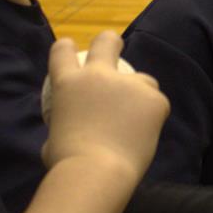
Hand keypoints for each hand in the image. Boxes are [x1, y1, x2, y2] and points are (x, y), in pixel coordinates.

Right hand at [41, 33, 167, 178]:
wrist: (96, 172)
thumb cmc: (68, 164)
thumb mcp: (53, 139)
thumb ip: (63, 126)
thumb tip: (67, 132)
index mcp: (68, 83)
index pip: (62, 52)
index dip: (65, 47)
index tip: (70, 47)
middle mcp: (98, 76)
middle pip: (106, 42)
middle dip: (111, 41)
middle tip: (116, 47)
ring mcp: (129, 85)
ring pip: (144, 79)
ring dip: (142, 92)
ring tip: (139, 117)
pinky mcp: (155, 100)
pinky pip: (158, 104)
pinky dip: (154, 116)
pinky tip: (148, 132)